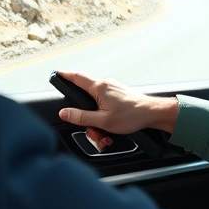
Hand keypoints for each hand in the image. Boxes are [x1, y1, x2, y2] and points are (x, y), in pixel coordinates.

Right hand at [56, 72, 179, 151]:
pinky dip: (105, 118)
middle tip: (93, 131)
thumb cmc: (132, 116)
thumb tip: (65, 113)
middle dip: (86, 118)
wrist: (153, 114)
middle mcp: (106, 85)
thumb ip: (81, 117)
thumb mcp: (102, 121)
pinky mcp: (118, 95)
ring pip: (96, 105)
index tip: (56, 74)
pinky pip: (105, 105)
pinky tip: (112, 130)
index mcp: (99, 88)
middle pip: (85, 99)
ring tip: (106, 135)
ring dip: (97, 122)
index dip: (64, 75)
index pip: (76, 77)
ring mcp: (113, 89)